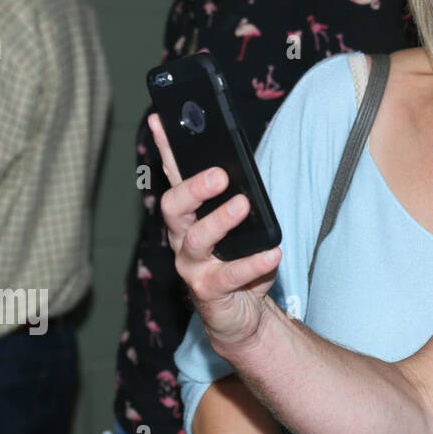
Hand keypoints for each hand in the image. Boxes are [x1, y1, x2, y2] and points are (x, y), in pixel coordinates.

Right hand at [148, 113, 281, 353]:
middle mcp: (182, 238)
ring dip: (220, 220)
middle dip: (193, 188)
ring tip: (244, 205)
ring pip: (195, 240)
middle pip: (174, 207)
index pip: (173, 176)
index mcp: (188, 215)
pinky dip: (252, 263)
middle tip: (219, 175)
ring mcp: (192, 266)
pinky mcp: (209, 292)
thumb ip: (236, 194)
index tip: (160, 119)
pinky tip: (272, 253)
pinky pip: (228, 276)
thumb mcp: (239, 222)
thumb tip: (237, 162)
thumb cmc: (239, 258)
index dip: (165, 148)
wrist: (241, 314)